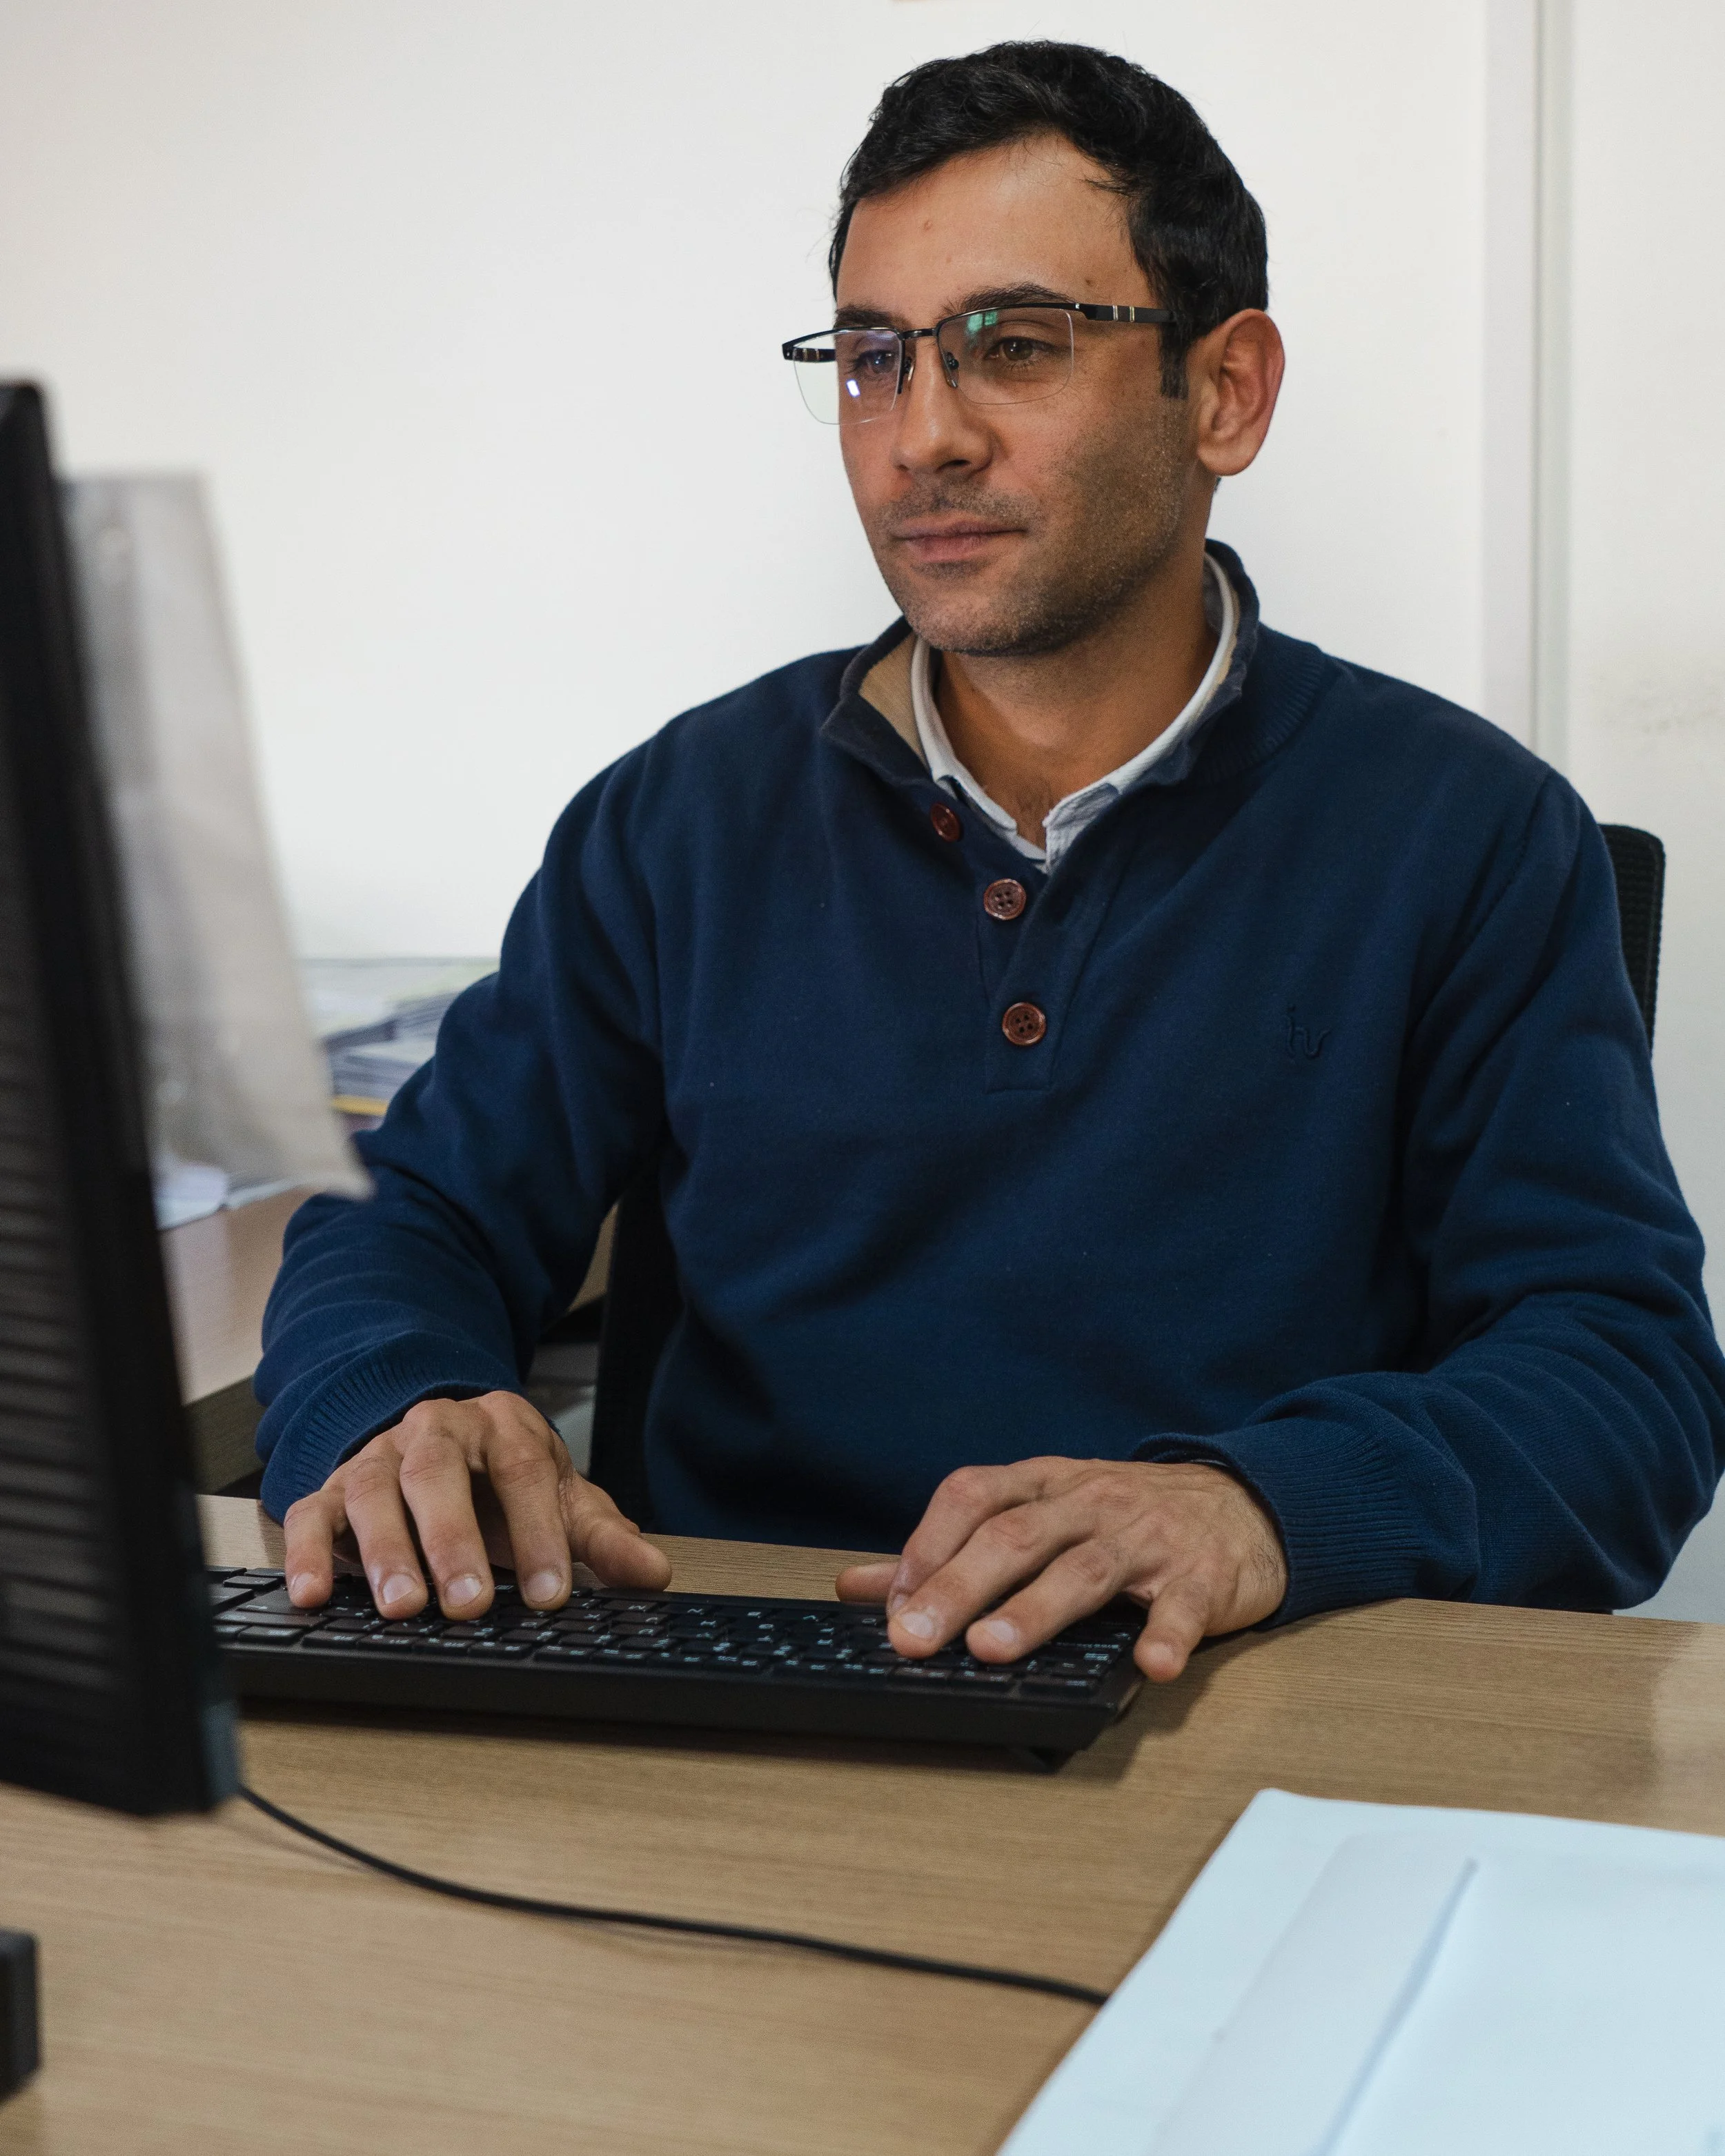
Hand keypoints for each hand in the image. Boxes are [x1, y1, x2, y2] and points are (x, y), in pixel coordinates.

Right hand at [282, 1390, 671, 1617]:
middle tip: (468, 1604)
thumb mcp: (561, 1499)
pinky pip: (312, 1515)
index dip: (538, 1533)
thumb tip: (654, 1573)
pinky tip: (312, 1596)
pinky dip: (308, 1555)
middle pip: (438, 1474)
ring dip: (385, 1552)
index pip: (523, 1471)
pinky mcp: (332, 1489)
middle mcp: (434, 1431)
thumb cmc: (503, 1480)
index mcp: (502, 1426)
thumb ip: (602, 1537)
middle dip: (453, 1540)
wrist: (442, 1440)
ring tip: (401, 1607)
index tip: (550, 1595)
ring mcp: (378, 1458)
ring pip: (374, 1492)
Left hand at [834, 1457, 1285, 1681]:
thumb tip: (855, 1586)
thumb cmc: (1122, 1517)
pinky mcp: (1201, 1575)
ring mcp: (1146, 1537)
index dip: (928, 1544)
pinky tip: (1150, 1665)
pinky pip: (1183, 1605)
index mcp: (1043, 1484)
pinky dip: (1167, 1634)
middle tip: (915, 1638)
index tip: (890, 1601)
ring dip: (1036, 1610)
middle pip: (1016, 1536)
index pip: (973, 1496)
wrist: (1241, 1505)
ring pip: (1084, 1569)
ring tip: (993, 1648)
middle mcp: (1089, 1502)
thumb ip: (951, 1550)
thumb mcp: (1037, 1513)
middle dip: (959, 1586)